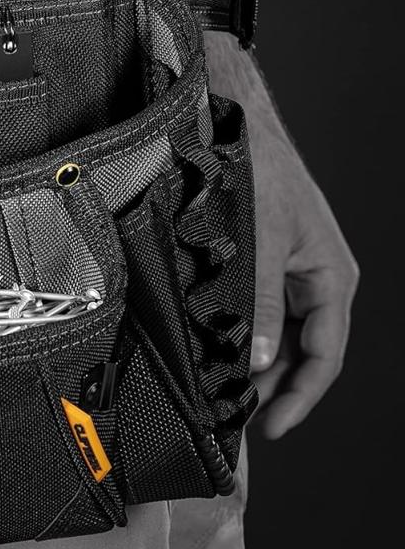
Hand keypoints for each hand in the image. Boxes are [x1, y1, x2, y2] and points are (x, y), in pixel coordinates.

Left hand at [204, 32, 358, 438]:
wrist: (235, 122)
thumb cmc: (262, 169)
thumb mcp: (262, 242)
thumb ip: (259, 303)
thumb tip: (257, 358)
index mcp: (330, 276)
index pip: (325, 354)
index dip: (300, 396)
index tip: (272, 425)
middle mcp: (314, 277)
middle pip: (301, 350)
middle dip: (274, 385)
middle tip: (239, 415)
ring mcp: (289, 270)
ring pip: (277, 333)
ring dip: (256, 361)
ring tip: (225, 389)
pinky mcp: (264, 260)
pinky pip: (259, 308)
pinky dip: (242, 331)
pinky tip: (218, 347)